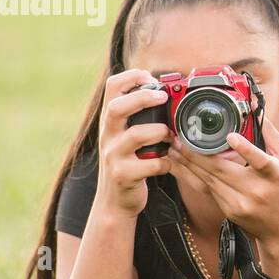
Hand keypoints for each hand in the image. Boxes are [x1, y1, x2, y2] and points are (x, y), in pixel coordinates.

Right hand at [94, 69, 172, 218]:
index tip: (149, 77)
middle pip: (116, 108)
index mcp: (111, 122)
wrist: (115, 201)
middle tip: (163, 97)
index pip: (111, 89)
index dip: (130, 77)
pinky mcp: (123, 175)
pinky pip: (150, 164)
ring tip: (171, 137)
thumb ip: (138, 117)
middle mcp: (107, 135)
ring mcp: (113, 155)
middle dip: (142, 98)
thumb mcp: (126, 137)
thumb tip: (166, 93)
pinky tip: (169, 163)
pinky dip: (165, 162)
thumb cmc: (129, 163)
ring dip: (160, 132)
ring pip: (135, 135)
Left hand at [168, 115, 278, 245]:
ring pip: (209, 180)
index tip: (231, 137)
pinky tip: (183, 165)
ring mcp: (241, 203)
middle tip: (180, 137)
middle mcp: (256, 191)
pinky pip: (208, 190)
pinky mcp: (229, 211)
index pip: (260, 162)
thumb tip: (255, 108)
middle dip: (196, 153)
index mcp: (275, 176)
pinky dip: (194, 176)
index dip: (245, 149)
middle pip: (222, 170)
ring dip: (189, 163)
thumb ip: (270, 134)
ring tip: (175, 147)